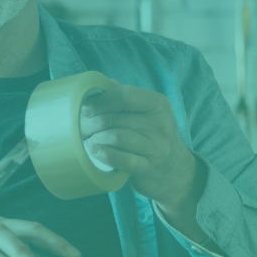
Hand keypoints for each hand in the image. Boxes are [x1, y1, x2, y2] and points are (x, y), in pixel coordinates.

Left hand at [78, 82, 207, 232]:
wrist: (174, 170)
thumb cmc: (151, 135)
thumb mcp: (146, 112)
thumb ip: (124, 96)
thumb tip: (97, 85)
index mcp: (158, 104)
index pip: (125, 95)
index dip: (101, 101)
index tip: (86, 108)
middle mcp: (161, 124)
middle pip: (115, 118)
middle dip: (91, 123)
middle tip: (81, 128)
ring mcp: (157, 147)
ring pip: (115, 137)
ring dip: (95, 139)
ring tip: (89, 141)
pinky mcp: (149, 168)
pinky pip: (122, 159)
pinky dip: (104, 154)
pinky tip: (96, 152)